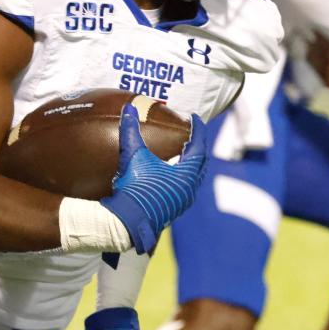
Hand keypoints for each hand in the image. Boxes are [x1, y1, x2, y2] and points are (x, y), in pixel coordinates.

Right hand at [100, 104, 206, 253]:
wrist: (127, 222)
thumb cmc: (134, 188)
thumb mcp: (133, 156)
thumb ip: (131, 130)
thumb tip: (129, 107)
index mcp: (186, 175)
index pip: (199, 147)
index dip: (198, 130)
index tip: (194, 118)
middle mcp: (189, 188)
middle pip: (201, 163)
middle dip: (198, 146)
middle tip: (193, 133)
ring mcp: (183, 201)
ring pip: (195, 177)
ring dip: (193, 162)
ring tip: (185, 151)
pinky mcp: (174, 209)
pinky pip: (187, 187)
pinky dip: (185, 175)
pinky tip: (173, 173)